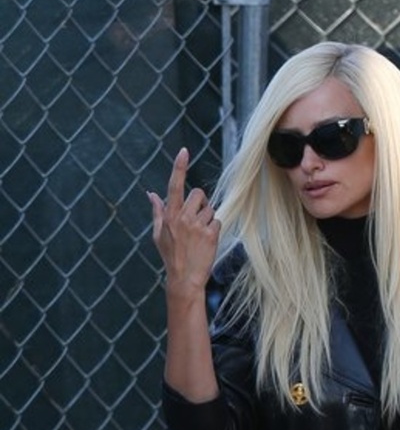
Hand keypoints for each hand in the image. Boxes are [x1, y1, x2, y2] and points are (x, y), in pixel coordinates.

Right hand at [148, 148, 220, 298]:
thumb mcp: (158, 234)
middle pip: (199, 194)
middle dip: (200, 203)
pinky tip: (207, 241)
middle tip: (195, 220)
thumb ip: (157, 211)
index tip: (184, 151)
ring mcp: (197, 225)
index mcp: (169, 215)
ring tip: (200, 235)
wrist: (184, 278)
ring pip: (210, 208)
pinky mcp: (211, 233)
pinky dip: (215, 229)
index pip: (174, 185)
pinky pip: (218, 221)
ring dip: (208, 218)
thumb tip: (151, 193)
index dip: (179, 167)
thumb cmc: (170, 255)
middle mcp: (182, 217)